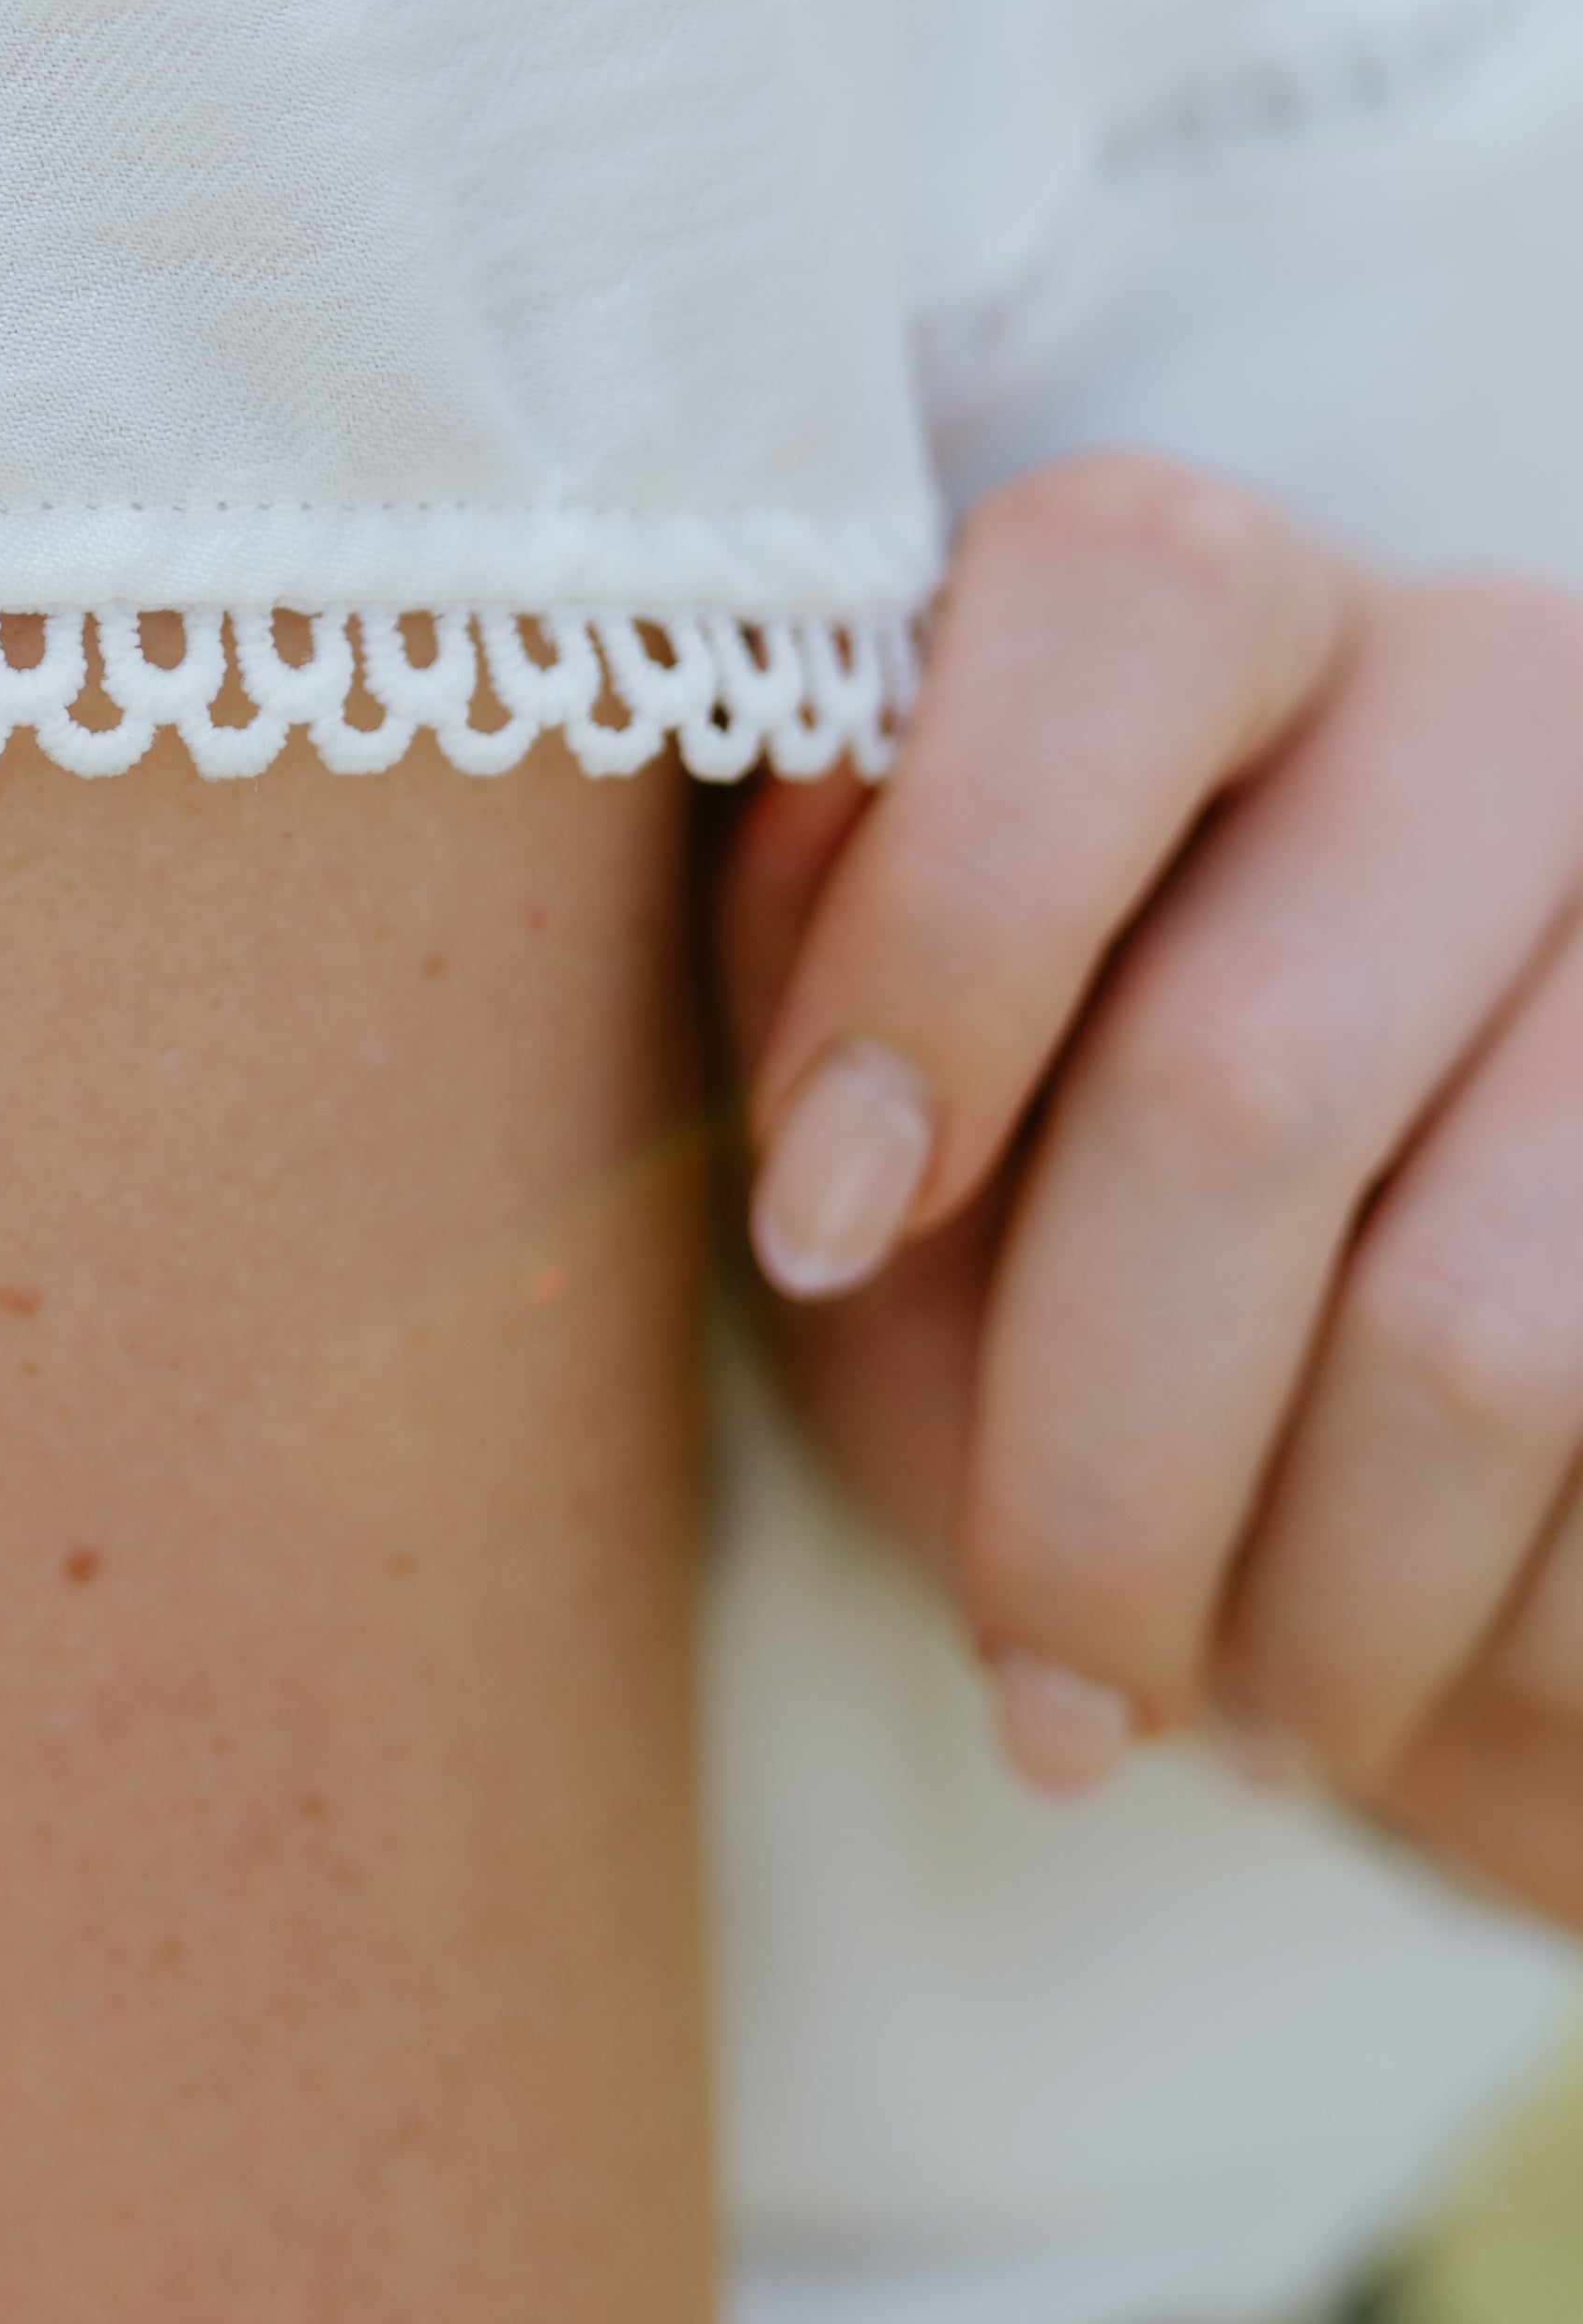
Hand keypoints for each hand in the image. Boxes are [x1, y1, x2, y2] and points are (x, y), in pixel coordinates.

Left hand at [720, 456, 1582, 1926]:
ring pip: (1465, 1341)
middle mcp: (1505, 695)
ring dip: (1312, 1613)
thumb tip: (825, 805)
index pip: (1122, 601)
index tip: (817, 1226)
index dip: (947, 924)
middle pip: (1242, 1077)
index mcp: (1239, 617)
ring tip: (1227, 1722)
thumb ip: (822, 946)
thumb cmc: (1092, 1260)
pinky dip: (1506, 1658)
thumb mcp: (906, 1114)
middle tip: (1034, 1685)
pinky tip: (1418, 1690)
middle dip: (1091, 1461)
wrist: (1449, 1500)